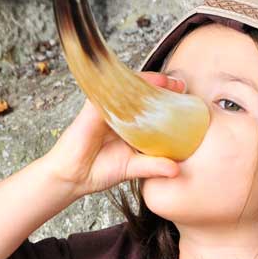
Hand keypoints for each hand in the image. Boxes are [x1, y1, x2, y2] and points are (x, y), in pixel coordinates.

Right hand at [42, 72, 187, 197]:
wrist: (73, 178)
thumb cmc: (100, 170)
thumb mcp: (133, 168)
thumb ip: (154, 166)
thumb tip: (177, 170)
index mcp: (128, 123)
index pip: (148, 104)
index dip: (165, 97)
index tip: (184, 95)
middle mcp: (117, 113)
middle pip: (139, 91)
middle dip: (159, 84)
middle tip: (180, 84)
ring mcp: (104, 109)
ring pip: (125, 87)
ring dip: (145, 81)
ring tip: (164, 80)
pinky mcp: (92, 110)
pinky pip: (107, 93)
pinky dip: (121, 86)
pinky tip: (136, 84)